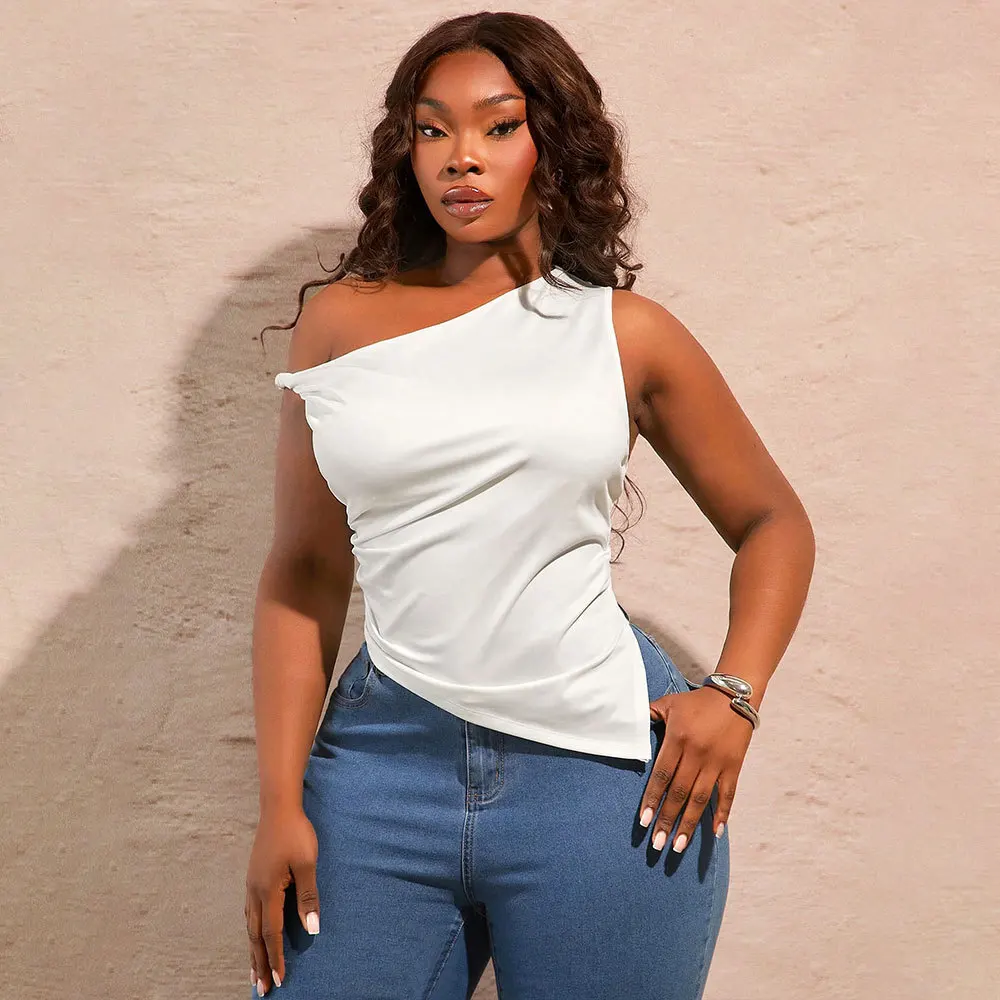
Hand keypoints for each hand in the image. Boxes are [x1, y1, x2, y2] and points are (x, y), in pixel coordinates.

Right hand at [245, 806, 320, 994]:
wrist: (278, 808)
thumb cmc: (296, 833)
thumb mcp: (307, 863)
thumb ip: (308, 897)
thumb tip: (312, 929)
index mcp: (268, 891)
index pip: (272, 933)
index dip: (276, 958)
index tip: (280, 980)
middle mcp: (255, 892)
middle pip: (255, 936)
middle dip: (259, 963)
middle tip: (261, 990)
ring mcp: (251, 884)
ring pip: (249, 926)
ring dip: (253, 950)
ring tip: (254, 971)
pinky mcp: (253, 877)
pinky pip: (249, 913)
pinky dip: (251, 931)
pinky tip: (253, 934)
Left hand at [640, 686, 752, 851]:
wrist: (734, 696)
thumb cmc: (696, 702)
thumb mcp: (669, 703)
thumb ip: (649, 715)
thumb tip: (629, 725)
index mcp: (678, 739)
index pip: (662, 775)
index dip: (652, 799)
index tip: (644, 822)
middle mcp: (697, 753)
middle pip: (679, 793)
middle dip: (667, 820)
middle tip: (657, 845)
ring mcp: (717, 762)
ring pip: (700, 799)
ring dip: (689, 824)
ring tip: (678, 847)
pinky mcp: (734, 767)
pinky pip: (728, 794)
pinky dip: (722, 814)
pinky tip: (714, 832)